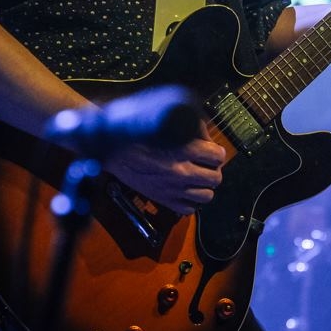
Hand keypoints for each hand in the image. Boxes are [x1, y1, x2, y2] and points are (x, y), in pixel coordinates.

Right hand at [102, 119, 225, 215]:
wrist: (112, 147)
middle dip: (213, 169)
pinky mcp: (162, 200)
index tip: (210, 150)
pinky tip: (184, 190)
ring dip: (204, 186)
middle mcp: (182, 171)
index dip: (216, 151)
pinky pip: (189, 210)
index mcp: (185, 149)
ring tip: (197, 178)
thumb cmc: (138, 130)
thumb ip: (192, 128)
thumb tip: (207, 137)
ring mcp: (173, 189)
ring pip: (207, 196)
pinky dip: (190, 201)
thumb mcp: (168, 120)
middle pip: (216, 178)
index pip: (218, 156)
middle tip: (205, 164)